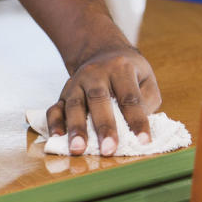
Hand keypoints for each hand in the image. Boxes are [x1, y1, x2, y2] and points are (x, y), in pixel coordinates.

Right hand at [46, 46, 160, 155]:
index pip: (130, 97)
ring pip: (74, 104)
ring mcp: (77, 82)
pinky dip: (54, 123)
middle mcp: (96, 73)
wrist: (102, 51)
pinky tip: (57, 138)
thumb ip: (147, 100)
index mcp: (120, 69)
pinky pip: (55, 108)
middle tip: (108, 150)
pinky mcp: (63, 93)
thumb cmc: (129, 72)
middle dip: (104, 126)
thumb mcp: (146, 77)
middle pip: (99, 99)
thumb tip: (137, 127)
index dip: (138, 120)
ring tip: (78, 149)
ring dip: (76, 128)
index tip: (144, 141)